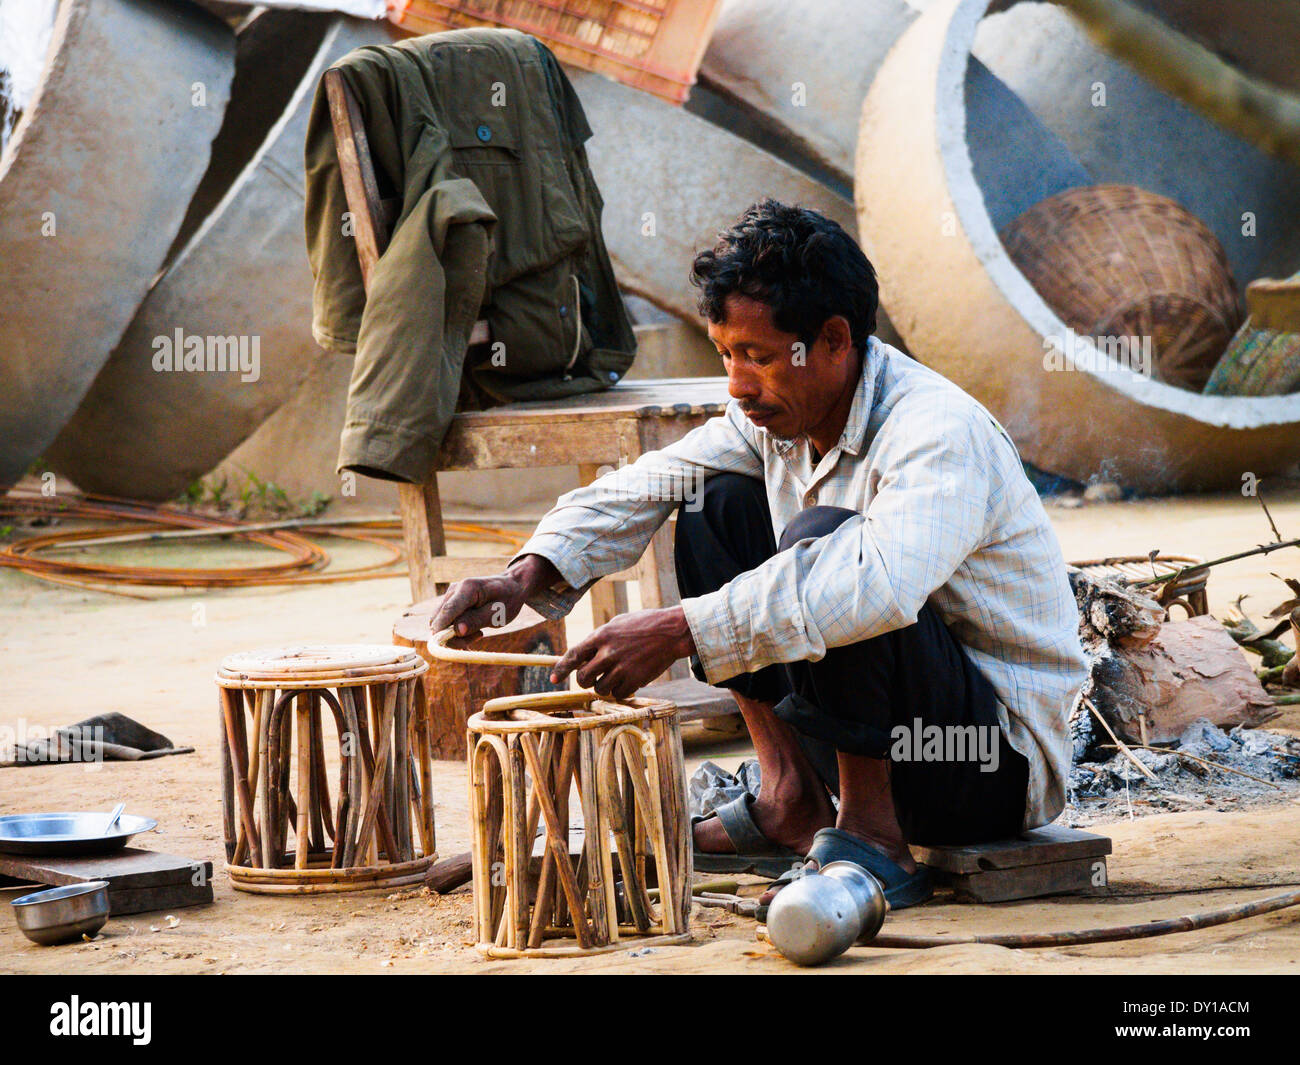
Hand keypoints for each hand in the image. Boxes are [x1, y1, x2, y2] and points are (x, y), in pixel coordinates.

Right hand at [431, 554, 559, 638]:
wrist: (510, 586)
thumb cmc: (507, 598)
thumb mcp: (498, 612)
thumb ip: (476, 620)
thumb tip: (457, 631)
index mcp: (468, 588)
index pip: (448, 610)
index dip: (443, 628)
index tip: (445, 643)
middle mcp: (454, 590)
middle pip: (439, 620)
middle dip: (452, 636)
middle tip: (478, 636)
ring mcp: (450, 596)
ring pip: (439, 624)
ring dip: (455, 635)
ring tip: (479, 632)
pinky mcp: (450, 604)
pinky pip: (444, 623)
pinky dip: (455, 632)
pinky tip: (474, 629)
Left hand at [551, 607, 695, 700]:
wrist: (672, 631)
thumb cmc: (644, 624)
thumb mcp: (618, 624)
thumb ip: (600, 639)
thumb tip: (585, 655)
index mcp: (601, 635)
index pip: (573, 655)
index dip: (561, 668)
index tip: (553, 679)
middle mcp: (608, 652)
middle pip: (583, 678)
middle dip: (585, 681)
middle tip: (592, 677)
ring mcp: (622, 667)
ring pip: (600, 689)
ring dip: (604, 686)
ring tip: (614, 676)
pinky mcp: (635, 679)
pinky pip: (618, 694)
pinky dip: (620, 691)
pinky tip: (628, 680)